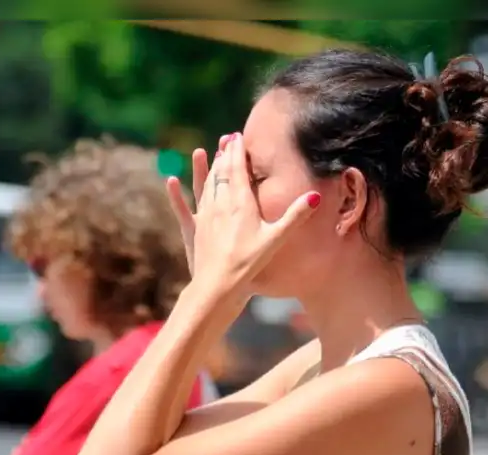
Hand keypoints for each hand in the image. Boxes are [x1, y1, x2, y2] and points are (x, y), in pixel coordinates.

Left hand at [174, 132, 319, 294]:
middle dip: (225, 154)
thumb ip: (295, 215)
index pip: (237, 169)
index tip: (238, 136)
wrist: (219, 284)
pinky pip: (185, 205)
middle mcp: (220, 204)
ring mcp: (205, 216)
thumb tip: (315, 196)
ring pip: (206, 185)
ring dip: (209, 168)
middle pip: (221, 173)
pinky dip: (179, 191)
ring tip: (210, 153)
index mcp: (240, 202)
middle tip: (227, 139)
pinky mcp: (195, 229)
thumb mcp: (276, 238)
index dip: (238, 152)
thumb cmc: (250, 262)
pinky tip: (172, 181)